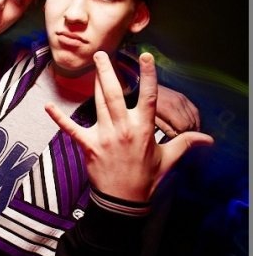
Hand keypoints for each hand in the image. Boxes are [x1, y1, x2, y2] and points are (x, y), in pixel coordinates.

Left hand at [45, 52, 213, 201]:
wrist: (123, 201)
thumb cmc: (146, 178)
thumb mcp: (168, 159)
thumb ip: (184, 144)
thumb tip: (207, 138)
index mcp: (143, 129)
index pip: (148, 97)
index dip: (148, 76)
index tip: (145, 57)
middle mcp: (123, 128)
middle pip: (115, 94)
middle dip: (108, 72)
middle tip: (102, 54)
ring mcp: (104, 136)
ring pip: (99, 104)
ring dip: (95, 84)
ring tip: (92, 65)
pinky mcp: (88, 145)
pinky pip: (71, 129)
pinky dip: (58, 118)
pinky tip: (48, 106)